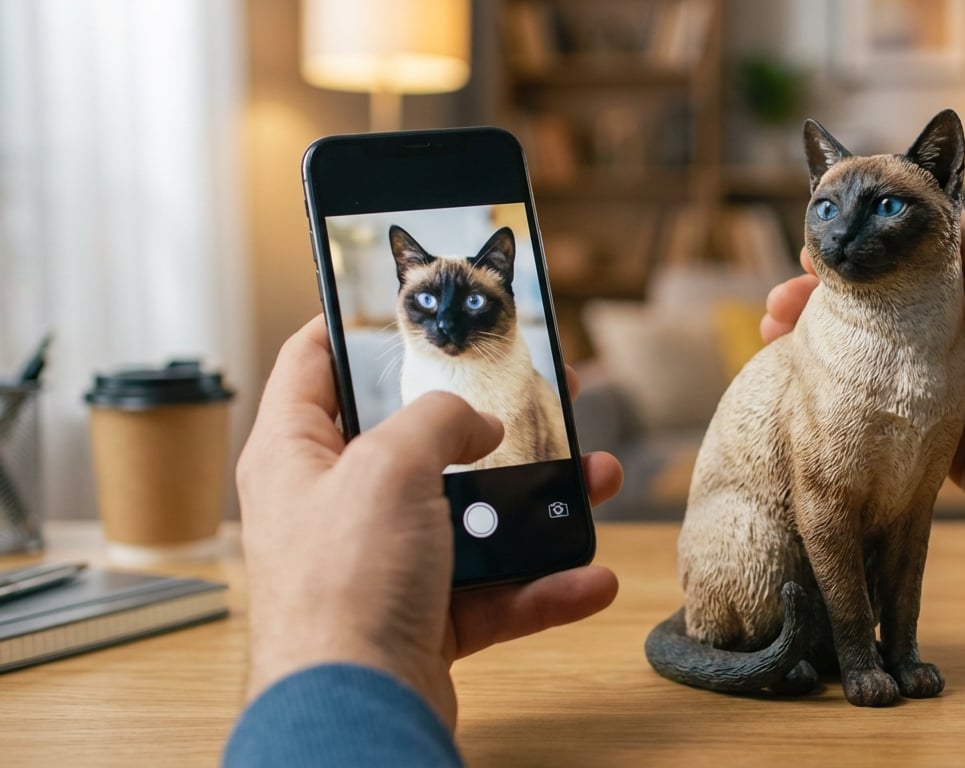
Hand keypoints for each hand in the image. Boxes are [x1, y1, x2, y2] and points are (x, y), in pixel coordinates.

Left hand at [236, 316, 622, 726]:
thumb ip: (439, 421)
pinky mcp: (421, 619)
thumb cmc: (342, 586)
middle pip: (415, 443)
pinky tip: (588, 575)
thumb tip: (476, 424)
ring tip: (593, 480)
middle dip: (486, 423)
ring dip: (534, 505)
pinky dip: (542, 585)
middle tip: (536, 394)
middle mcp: (334, 506)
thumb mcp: (390, 465)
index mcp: (296, 454)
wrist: (357, 708)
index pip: (313, 365)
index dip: (351, 325)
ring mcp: (380, 565)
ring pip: (468, 518)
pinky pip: (493, 591)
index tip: (398, 305)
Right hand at [761, 214, 964, 566]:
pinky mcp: (942, 445)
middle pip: (883, 313)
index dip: (865, 256)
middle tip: (778, 306)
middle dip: (829, 307)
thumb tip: (935, 207)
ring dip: (827, 355)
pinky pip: (882, 420)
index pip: (915, 263)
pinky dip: (844, 408)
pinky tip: (806, 399)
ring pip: (875, 365)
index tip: (816, 249)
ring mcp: (953, 393)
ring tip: (774, 345)